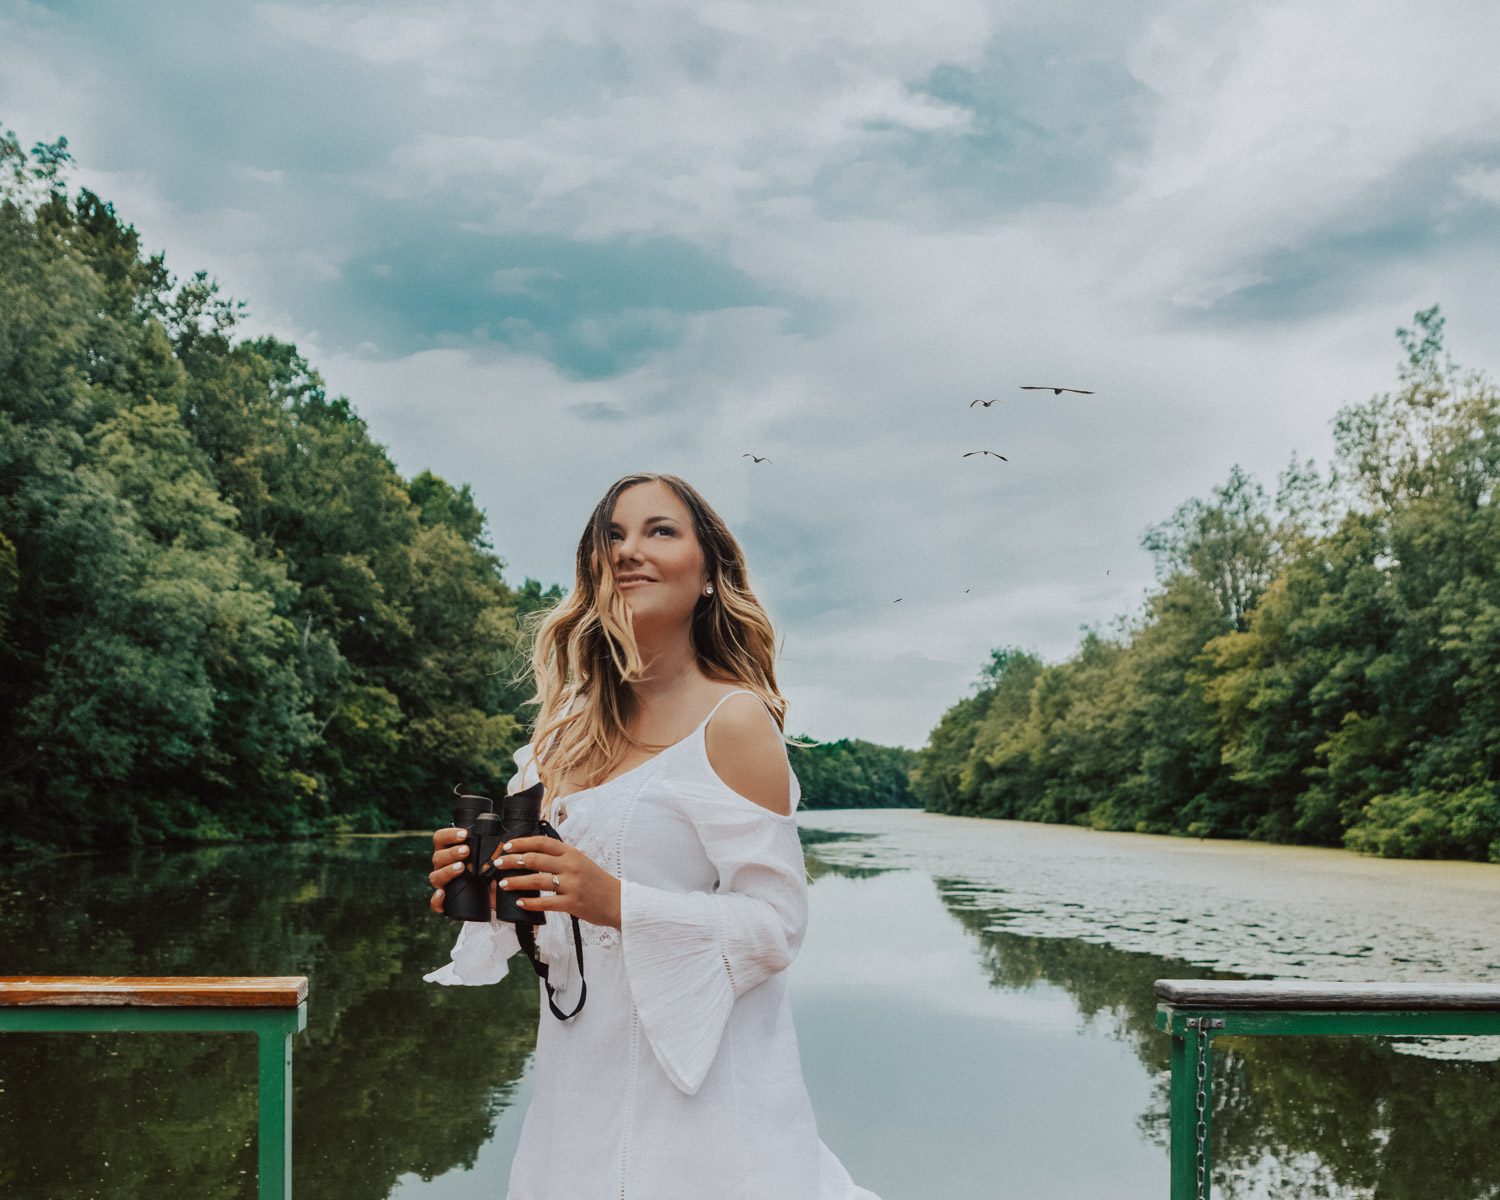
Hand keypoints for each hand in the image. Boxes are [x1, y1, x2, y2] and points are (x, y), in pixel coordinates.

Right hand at [429, 827, 494, 914]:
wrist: (489, 898)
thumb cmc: (486, 873)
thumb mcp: (488, 859)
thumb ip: (490, 848)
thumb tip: (501, 839)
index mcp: (448, 852)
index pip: (440, 839)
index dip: (449, 834)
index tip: (464, 834)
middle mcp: (442, 867)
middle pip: (437, 857)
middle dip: (452, 852)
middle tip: (466, 850)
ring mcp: (442, 884)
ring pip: (435, 877)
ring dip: (447, 870)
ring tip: (461, 867)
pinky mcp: (446, 902)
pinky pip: (435, 902)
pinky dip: (437, 899)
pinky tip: (443, 893)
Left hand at [493, 836, 622, 928]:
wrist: (617, 900)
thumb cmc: (596, 882)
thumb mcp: (580, 862)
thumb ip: (560, 857)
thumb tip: (533, 854)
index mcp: (571, 853)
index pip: (542, 842)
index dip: (522, 843)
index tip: (507, 846)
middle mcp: (571, 866)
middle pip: (535, 859)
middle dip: (512, 861)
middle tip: (498, 864)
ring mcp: (571, 884)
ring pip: (537, 880)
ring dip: (516, 881)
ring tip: (503, 884)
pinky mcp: (572, 903)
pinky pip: (546, 902)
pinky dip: (530, 903)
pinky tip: (520, 902)